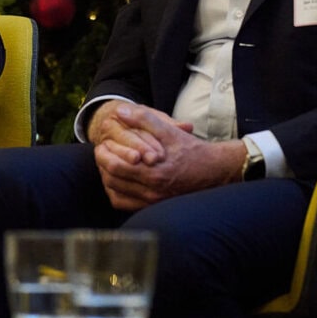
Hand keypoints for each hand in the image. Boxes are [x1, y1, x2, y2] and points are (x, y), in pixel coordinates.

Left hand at [90, 102, 244, 210]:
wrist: (214, 172)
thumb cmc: (192, 150)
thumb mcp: (169, 130)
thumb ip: (144, 119)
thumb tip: (119, 111)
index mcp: (153, 172)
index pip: (114, 166)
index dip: (103, 154)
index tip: (103, 143)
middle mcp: (151, 191)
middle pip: (112, 180)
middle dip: (103, 164)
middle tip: (102, 152)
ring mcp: (153, 201)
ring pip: (115, 193)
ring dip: (107, 178)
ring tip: (109, 163)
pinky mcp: (155, 206)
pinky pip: (125, 204)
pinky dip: (116, 192)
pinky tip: (118, 179)